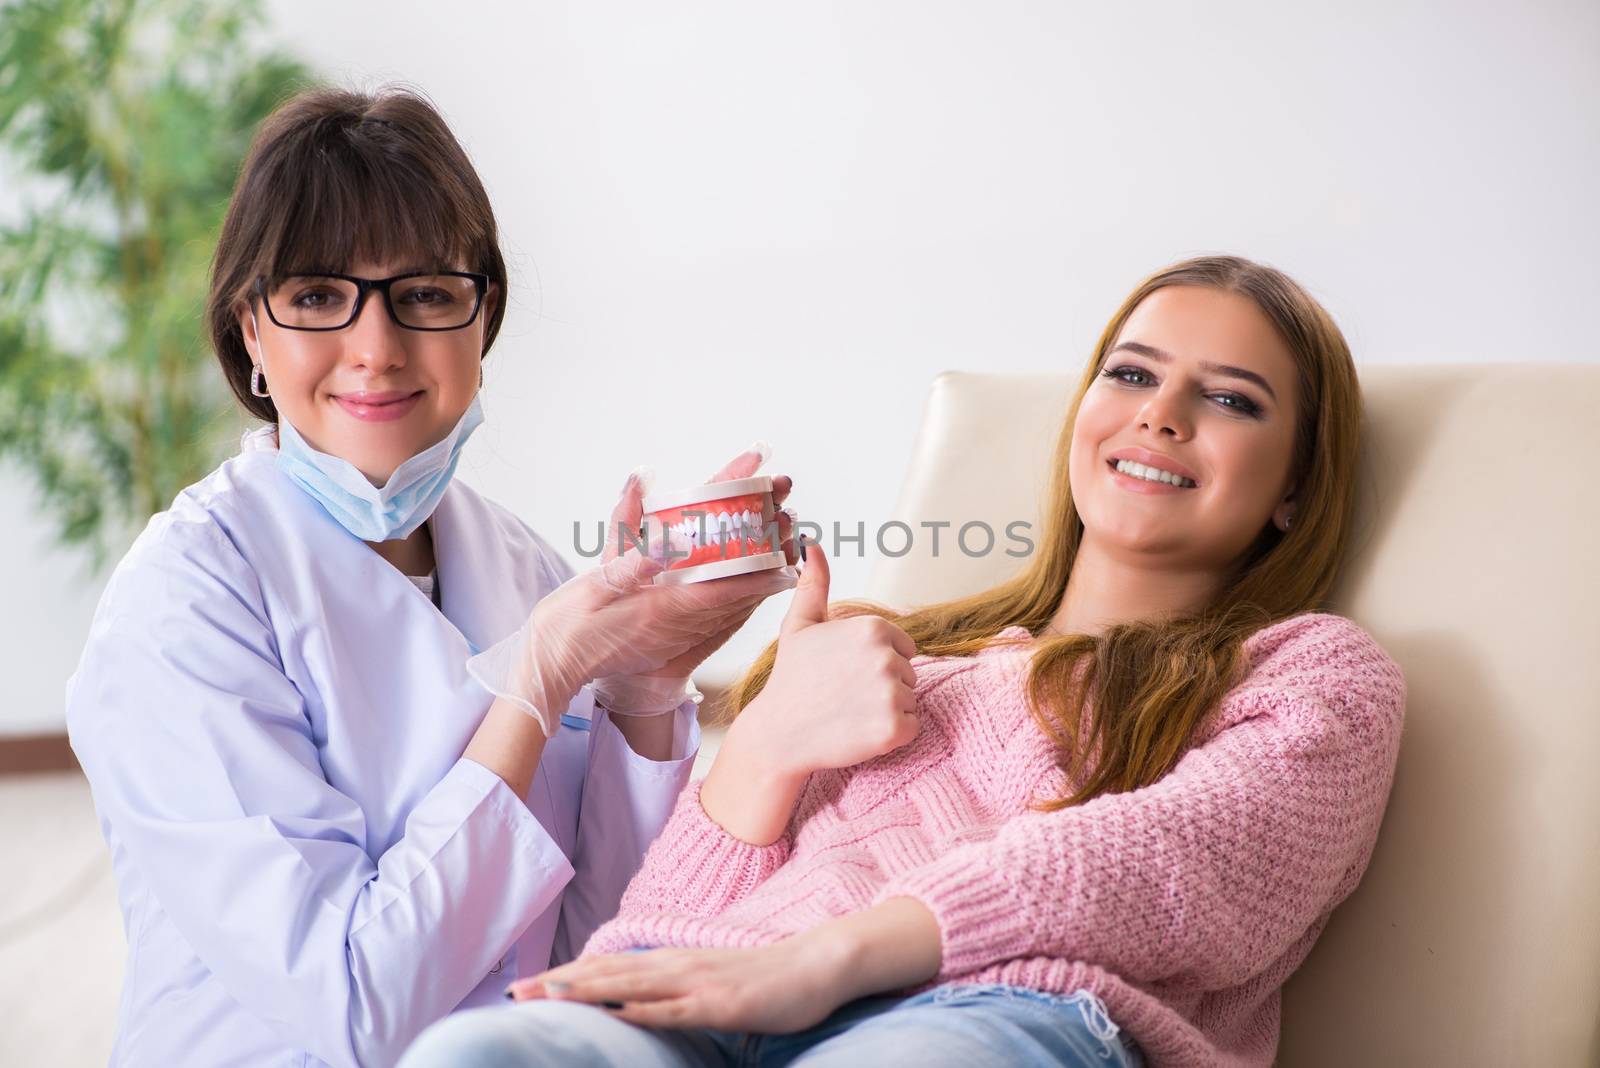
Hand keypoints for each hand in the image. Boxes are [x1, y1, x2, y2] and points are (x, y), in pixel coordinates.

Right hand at [465, 484, 795, 734]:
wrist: (550, 670)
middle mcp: (677, 623)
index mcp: (662, 606)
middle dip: (767, 550)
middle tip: (790, 516)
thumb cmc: (566, 627)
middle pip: (736, 586)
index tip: (785, 535)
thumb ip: (630, 551)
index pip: (723, 582)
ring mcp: (675, 633)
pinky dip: (743, 595)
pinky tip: (760, 581)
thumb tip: (661, 519)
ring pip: (733, 602)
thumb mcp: (595, 582)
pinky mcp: (670, 639)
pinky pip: (719, 616)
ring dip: (761, 570)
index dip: (758, 558)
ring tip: (787, 539)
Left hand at [506, 938, 849, 1033]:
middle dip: (560, 984)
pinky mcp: (719, 1004)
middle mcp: (677, 966)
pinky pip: (672, 1010)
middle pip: (607, 975)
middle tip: (517, 993)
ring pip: (631, 987)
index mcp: (672, 962)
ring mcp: (697, 983)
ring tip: (548, 996)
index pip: (608, 970)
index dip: (566, 978)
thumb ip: (676, 990)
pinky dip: (640, 1010)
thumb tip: (640, 1002)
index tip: (527, 987)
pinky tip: (614, 1013)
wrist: (817, 965)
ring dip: (587, 991)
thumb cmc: (766, 979)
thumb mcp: (711, 983)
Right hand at [725, 540, 919, 778]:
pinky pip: (913, 727)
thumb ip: (814, 584)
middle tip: (845, 696)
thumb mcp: (799, 625)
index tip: (847, 674)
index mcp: (872, 628)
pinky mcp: (895, 729)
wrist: (778, 736)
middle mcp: (886, 657)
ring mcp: (892, 694)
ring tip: (851, 713)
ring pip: (911, 699)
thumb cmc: (790, 679)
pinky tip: (861, 732)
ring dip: (888, 710)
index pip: (903, 646)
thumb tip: (812, 544)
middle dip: (883, 686)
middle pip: (908, 673)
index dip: (876, 662)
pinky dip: (893, 734)